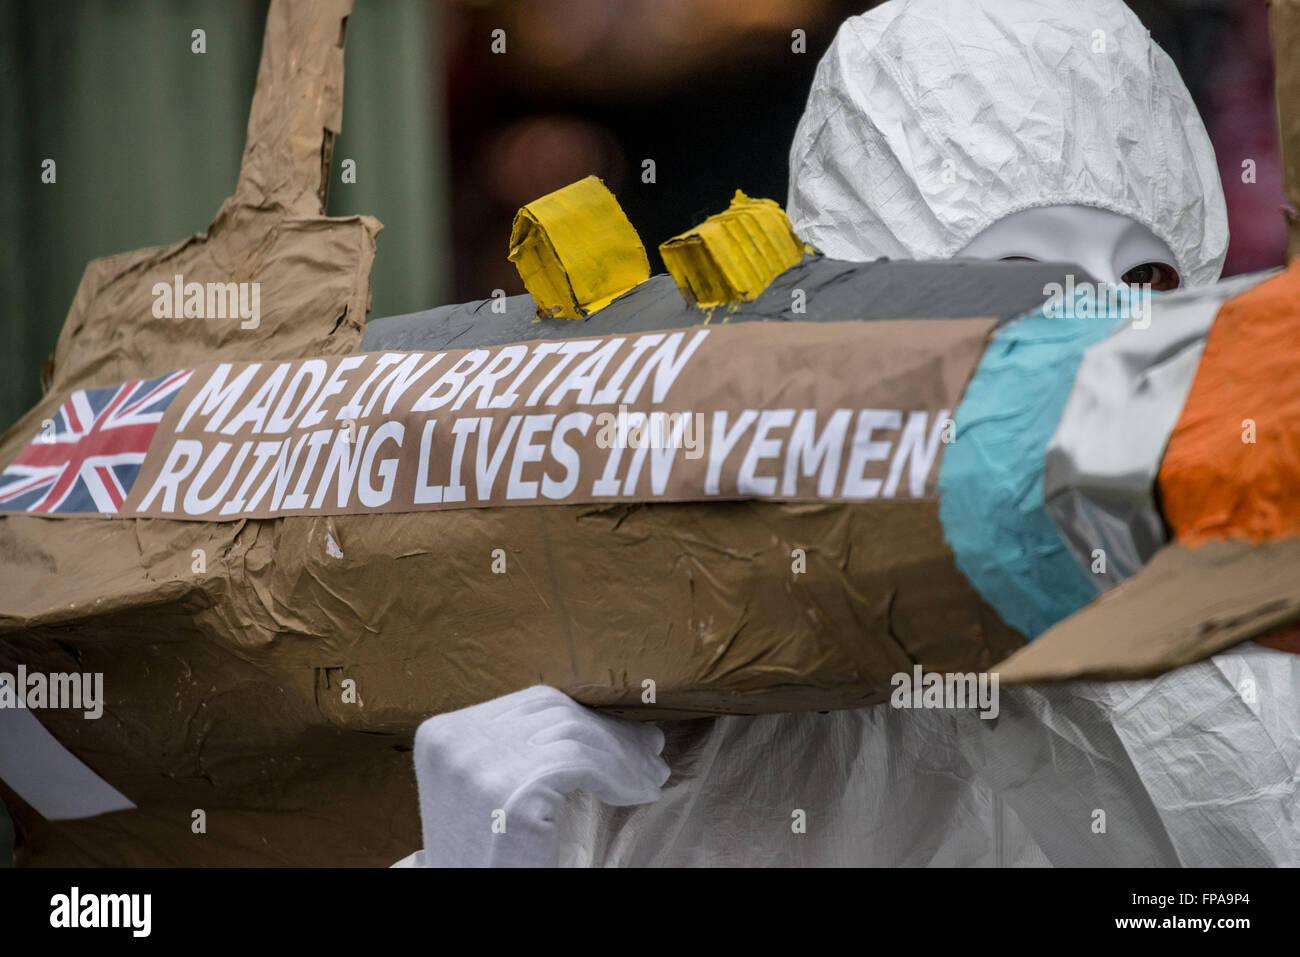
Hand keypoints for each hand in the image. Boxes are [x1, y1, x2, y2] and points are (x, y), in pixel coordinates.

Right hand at [413, 685, 668, 866]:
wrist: (473, 903)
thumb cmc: (488, 856)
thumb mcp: (489, 786)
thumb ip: (520, 746)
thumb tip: (595, 716)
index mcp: (440, 734)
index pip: (532, 704)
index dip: (586, 716)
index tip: (626, 733)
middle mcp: (454, 740)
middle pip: (553, 714)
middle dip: (609, 732)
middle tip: (649, 751)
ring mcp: (480, 764)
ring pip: (574, 735)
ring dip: (623, 756)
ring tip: (650, 775)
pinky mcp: (512, 792)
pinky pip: (583, 764)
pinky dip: (619, 775)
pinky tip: (635, 792)